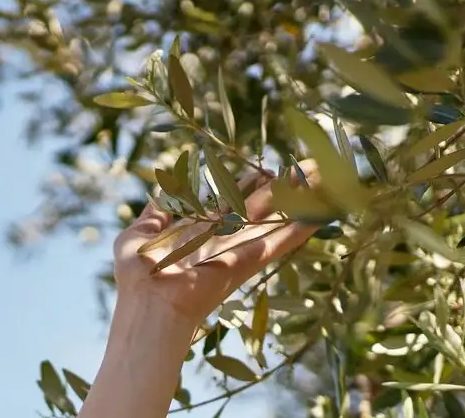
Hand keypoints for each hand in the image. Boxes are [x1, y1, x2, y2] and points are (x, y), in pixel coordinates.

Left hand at [113, 159, 319, 326]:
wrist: (147, 301)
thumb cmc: (137, 273)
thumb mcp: (139, 235)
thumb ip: (153, 214)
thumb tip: (156, 194)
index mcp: (201, 230)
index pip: (232, 201)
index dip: (249, 183)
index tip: (267, 167)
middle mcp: (225, 238)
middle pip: (261, 206)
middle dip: (285, 186)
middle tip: (311, 164)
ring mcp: (240, 249)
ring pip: (277, 217)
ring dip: (302, 199)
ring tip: (327, 178)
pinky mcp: (250, 261)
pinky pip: (281, 241)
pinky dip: (303, 227)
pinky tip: (325, 212)